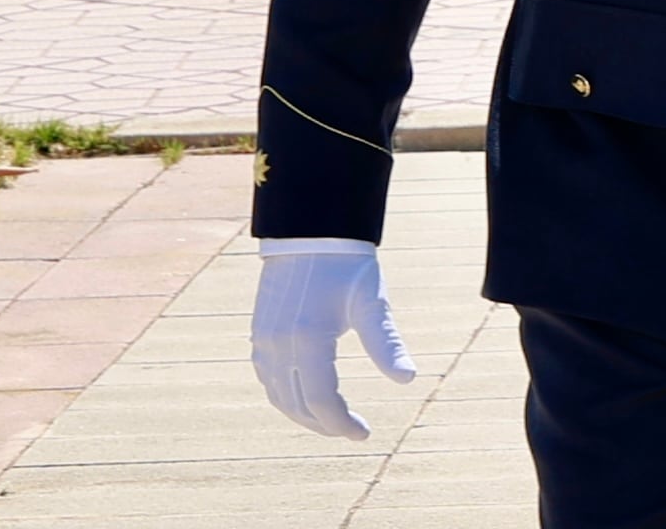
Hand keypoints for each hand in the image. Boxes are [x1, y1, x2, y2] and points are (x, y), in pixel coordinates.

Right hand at [251, 237, 417, 439]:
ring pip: (278, 397)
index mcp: (308, 340)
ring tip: (332, 420)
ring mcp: (264, 341)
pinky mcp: (258, 334)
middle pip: (298, 406)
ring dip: (303, 415)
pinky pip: (267, 379)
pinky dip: (285, 396)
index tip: (364, 433)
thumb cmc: (348, 266)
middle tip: (351, 430)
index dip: (343, 424)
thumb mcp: (372, 303)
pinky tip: (305, 397)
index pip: (322, 402)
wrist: (310, 232)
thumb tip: (408, 379)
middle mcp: (279, 345)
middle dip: (325, 425)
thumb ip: (387, 343)